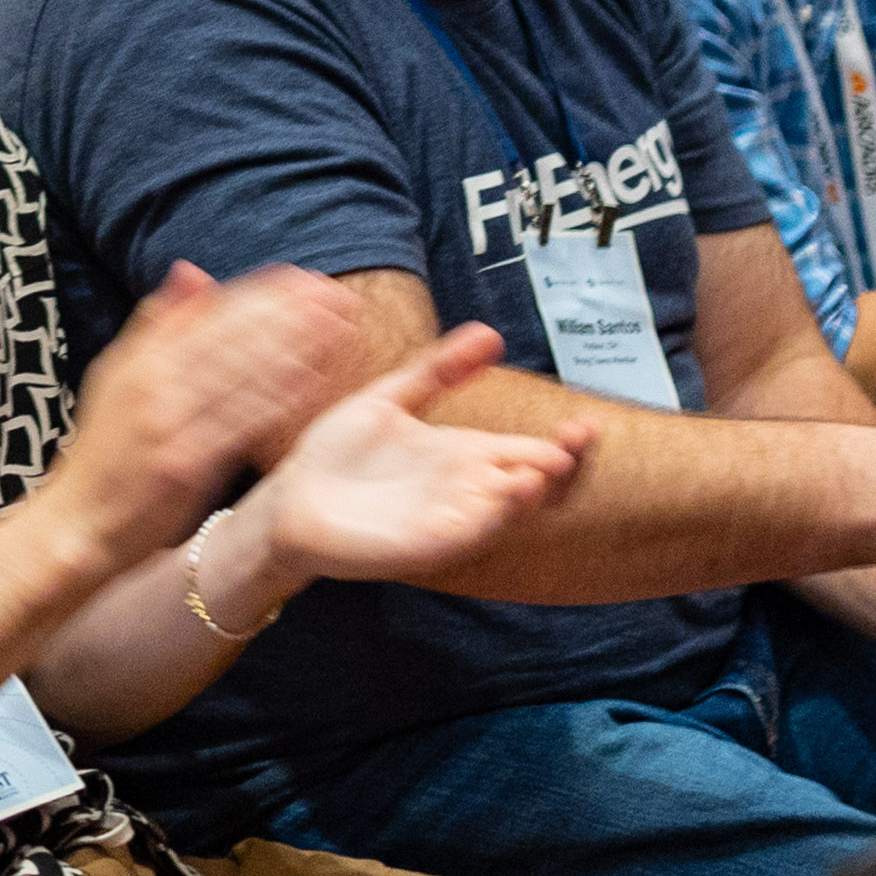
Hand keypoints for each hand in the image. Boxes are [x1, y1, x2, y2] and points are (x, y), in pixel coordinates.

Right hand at [43, 264, 378, 561]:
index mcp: (138, 359)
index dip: (260, 293)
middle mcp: (150, 383)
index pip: (209, 313)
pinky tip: (311, 385)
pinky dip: (277, 401)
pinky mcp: (182, 464)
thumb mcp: (116, 377)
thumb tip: (190, 269)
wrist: (76, 523)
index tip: (304, 279)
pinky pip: (238, 426)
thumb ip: (155, 325)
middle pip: (230, 337)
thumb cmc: (104, 453)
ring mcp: (165, 423)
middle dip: (288, 314)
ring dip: (293, 349)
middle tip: (335, 297)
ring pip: (239, 376)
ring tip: (336, 331)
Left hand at [242, 325, 584, 589]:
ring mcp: (451, 516)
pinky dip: (497, 513)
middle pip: (533, 482)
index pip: (528, 449)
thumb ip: (439, 370)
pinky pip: (475, 530)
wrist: (291, 497)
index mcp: (462, 454)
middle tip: (577, 438)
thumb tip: (491, 334)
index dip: (562, 442)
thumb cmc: (338, 453)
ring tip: (547, 464)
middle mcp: (466, 488)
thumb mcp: (390, 398)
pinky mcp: (430, 541)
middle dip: (562, 466)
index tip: (585, 422)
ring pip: (510, 509)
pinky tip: (509, 489)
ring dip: (533, 490)